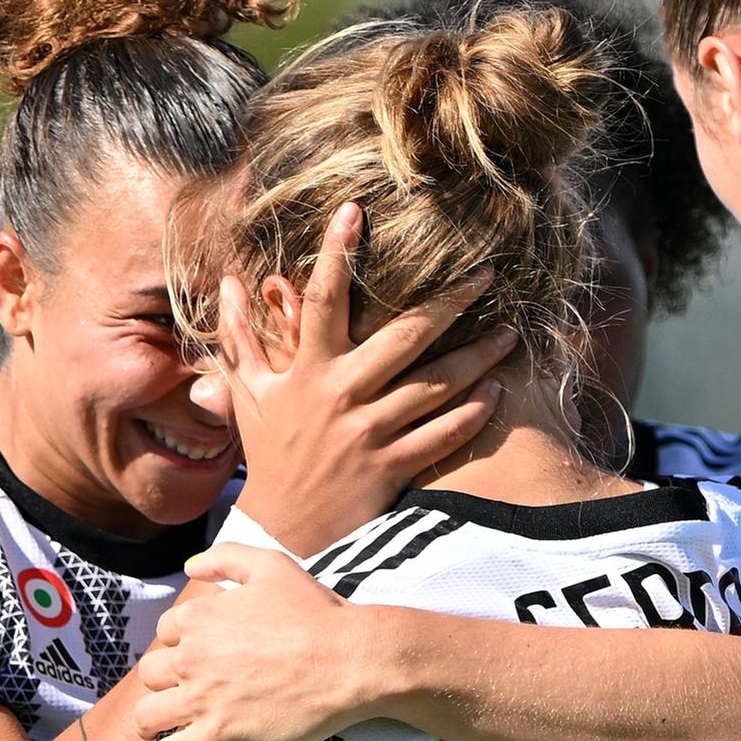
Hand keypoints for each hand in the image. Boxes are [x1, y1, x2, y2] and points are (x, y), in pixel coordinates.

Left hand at [128, 547, 373, 740]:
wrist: (350, 661)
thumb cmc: (315, 613)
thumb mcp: (270, 565)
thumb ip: (225, 557)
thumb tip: (190, 565)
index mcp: (198, 618)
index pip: (166, 632)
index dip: (179, 642)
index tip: (196, 653)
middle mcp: (191, 659)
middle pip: (152, 673)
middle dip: (163, 680)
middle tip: (180, 688)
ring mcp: (202, 701)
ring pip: (148, 715)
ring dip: (149, 720)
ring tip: (155, 726)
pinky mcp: (218, 737)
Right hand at [212, 204, 510, 556]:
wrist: (283, 528)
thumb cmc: (270, 455)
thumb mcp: (249, 394)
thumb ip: (241, 337)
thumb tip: (231, 283)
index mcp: (308, 370)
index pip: (321, 299)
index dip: (335, 253)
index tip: (355, 211)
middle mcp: (341, 395)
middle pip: (404, 336)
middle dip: (449, 301)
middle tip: (487, 274)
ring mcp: (369, 432)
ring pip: (436, 386)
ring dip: (478, 357)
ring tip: (510, 333)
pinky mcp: (392, 467)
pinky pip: (441, 436)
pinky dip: (473, 414)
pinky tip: (497, 391)